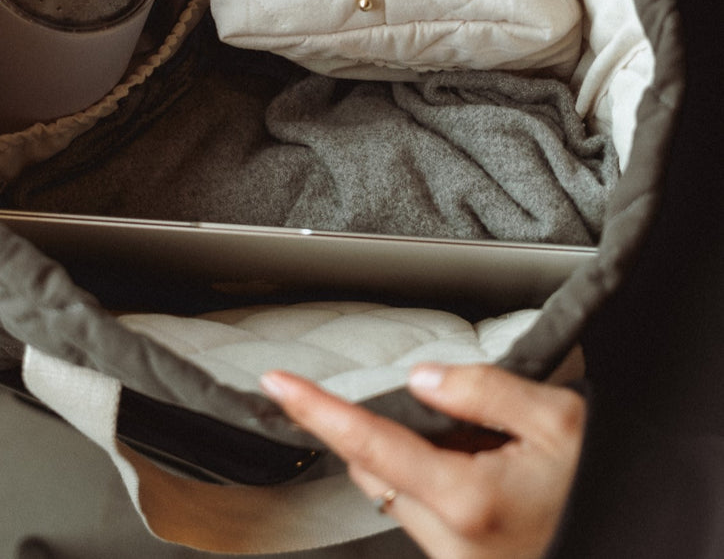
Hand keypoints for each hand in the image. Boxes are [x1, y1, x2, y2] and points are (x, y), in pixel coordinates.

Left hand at [260, 363, 583, 558]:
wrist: (638, 537)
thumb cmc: (603, 487)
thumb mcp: (558, 421)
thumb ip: (482, 391)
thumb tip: (422, 380)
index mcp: (467, 499)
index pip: (369, 444)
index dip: (317, 411)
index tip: (279, 384)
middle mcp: (450, 539)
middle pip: (373, 471)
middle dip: (373, 429)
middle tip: (426, 404)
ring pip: (394, 492)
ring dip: (406, 454)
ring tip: (472, 437)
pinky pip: (420, 512)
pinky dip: (427, 477)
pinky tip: (476, 463)